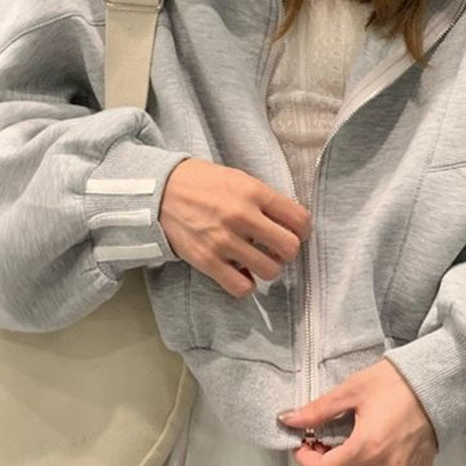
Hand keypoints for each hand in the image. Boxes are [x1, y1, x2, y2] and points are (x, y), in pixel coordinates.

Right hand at [159, 158, 310, 297]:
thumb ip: (266, 199)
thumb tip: (291, 222)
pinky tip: (241, 271)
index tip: (296, 232)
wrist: (161, 191)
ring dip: (268, 267)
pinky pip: (242, 287)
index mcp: (254, 193)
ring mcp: (224, 241)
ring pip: (270, 270)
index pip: (299, 219)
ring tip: (258, 259)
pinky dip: (246, 284)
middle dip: (288, 251)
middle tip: (277, 248)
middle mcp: (242, 217)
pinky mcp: (207, 261)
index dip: (303, 230)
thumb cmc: (204, 183)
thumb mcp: (240, 179)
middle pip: (290, 248)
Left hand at [278, 358, 437, 465]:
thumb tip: (288, 420)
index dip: (305, 460)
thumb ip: (318, 409)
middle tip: (319, 442)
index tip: (302, 442)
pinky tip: (371, 439)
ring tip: (344, 438)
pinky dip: (370, 464)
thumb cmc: (396, 381)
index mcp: (367, 448)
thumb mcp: (352, 389)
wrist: (440, 380)